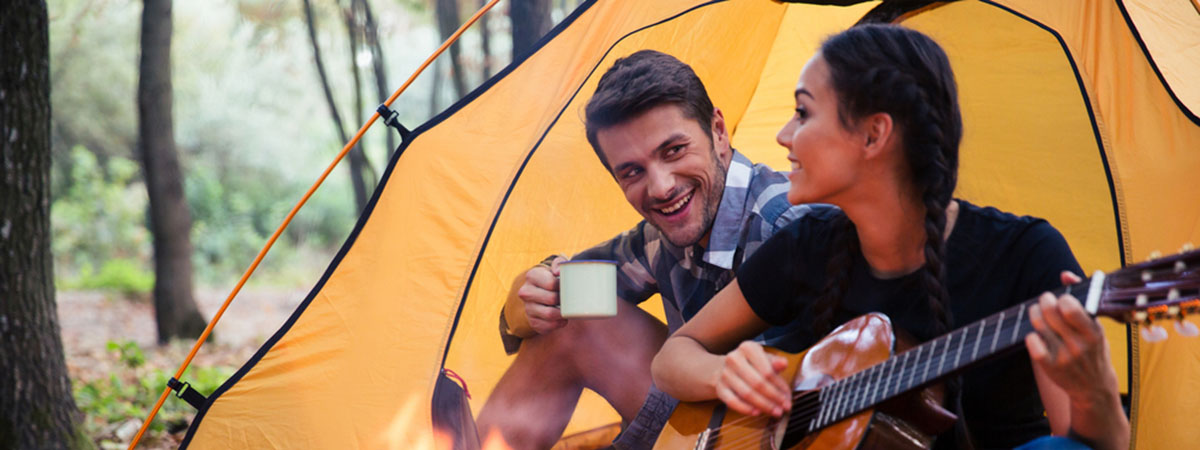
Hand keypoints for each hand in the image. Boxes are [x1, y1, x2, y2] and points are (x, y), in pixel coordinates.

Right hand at [518, 256, 568, 333]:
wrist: (541, 293)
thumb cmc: (553, 278)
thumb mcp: (556, 266)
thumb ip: (559, 263)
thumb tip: (557, 272)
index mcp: (532, 276)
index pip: (552, 283)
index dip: (563, 286)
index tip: (567, 286)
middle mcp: (526, 292)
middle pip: (551, 299)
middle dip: (563, 300)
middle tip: (569, 298)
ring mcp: (528, 308)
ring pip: (550, 314)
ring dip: (562, 313)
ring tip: (567, 309)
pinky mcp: (532, 322)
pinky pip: (549, 326)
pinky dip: (559, 323)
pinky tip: (562, 318)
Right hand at [712, 341, 791, 416]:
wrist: (727, 368)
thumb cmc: (751, 364)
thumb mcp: (765, 359)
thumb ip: (775, 363)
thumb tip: (783, 363)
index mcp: (747, 348)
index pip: (767, 370)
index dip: (780, 386)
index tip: (788, 397)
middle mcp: (734, 358)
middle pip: (757, 383)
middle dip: (774, 398)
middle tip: (784, 407)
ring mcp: (725, 373)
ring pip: (746, 393)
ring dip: (763, 405)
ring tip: (775, 411)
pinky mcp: (719, 388)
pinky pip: (732, 402)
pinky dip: (745, 409)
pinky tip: (757, 412)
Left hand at [1025, 271, 1117, 405]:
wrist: (1094, 387)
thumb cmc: (1093, 349)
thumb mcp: (1095, 326)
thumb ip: (1083, 298)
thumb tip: (1064, 275)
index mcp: (1094, 333)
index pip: (1070, 308)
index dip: (1061, 299)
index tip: (1060, 299)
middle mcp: (1079, 346)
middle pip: (1050, 313)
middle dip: (1044, 301)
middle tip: (1044, 300)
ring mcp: (1064, 358)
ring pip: (1039, 325)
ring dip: (1035, 313)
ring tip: (1038, 312)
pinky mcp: (1050, 367)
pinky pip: (1032, 343)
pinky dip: (1032, 334)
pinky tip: (1037, 333)